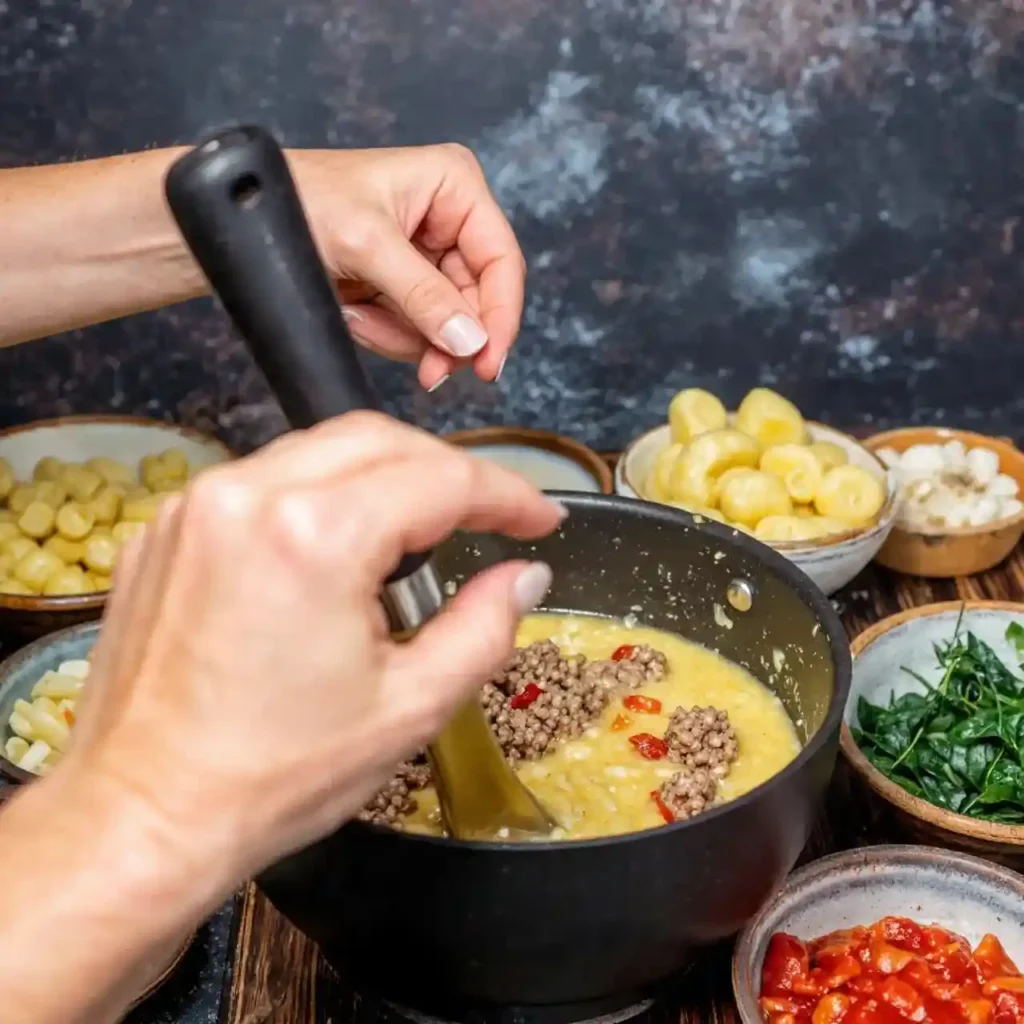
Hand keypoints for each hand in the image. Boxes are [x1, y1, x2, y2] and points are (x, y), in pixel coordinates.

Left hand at [64, 413, 560, 878]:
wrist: (142, 816)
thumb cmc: (270, 776)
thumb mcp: (409, 707)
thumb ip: (485, 627)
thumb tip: (524, 576)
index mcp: (314, 537)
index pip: (441, 479)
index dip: (507, 494)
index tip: (539, 519)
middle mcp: (247, 497)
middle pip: (381, 439)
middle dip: (449, 471)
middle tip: (490, 519)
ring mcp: (196, 506)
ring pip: (319, 450)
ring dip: (383, 478)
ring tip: (415, 541)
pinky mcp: (166, 529)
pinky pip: (263, 481)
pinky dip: (317, 498)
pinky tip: (335, 554)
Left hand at [289, 145, 523, 390]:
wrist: (231, 225)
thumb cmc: (293, 202)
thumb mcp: (366, 245)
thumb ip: (423, 295)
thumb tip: (470, 340)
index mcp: (453, 186)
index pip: (502, 261)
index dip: (501, 317)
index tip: (487, 363)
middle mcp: (447, 218)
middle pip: (476, 301)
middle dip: (442, 336)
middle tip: (428, 373)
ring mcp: (424, 256)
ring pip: (446, 324)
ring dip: (403, 335)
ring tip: (358, 314)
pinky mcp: (400, 286)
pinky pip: (415, 330)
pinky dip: (384, 333)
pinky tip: (353, 313)